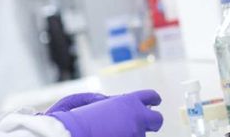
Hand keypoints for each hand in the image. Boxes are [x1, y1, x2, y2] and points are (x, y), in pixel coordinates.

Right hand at [48, 89, 163, 136]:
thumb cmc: (73, 120)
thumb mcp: (85, 101)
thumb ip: (104, 101)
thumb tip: (111, 101)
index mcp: (128, 101)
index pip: (150, 96)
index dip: (153, 99)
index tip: (154, 103)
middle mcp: (137, 117)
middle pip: (157, 120)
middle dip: (150, 121)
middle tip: (139, 124)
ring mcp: (135, 135)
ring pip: (141, 136)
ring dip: (131, 135)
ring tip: (111, 134)